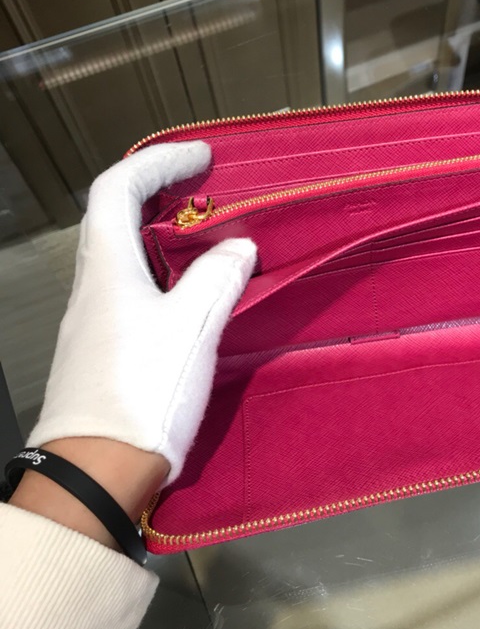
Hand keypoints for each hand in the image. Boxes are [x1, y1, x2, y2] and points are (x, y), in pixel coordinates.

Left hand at [24, 142, 255, 486]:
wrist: (98, 471)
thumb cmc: (143, 391)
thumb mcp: (191, 329)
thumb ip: (217, 279)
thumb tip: (238, 248)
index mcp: (107, 270)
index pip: (117, 189)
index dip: (157, 161)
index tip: (202, 157)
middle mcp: (92, 287)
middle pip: (114, 217)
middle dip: (158, 191)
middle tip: (205, 190)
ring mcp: (94, 319)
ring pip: (123, 255)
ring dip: (161, 233)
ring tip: (207, 236)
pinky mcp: (104, 348)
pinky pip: (131, 288)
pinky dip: (161, 272)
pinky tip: (190, 292)